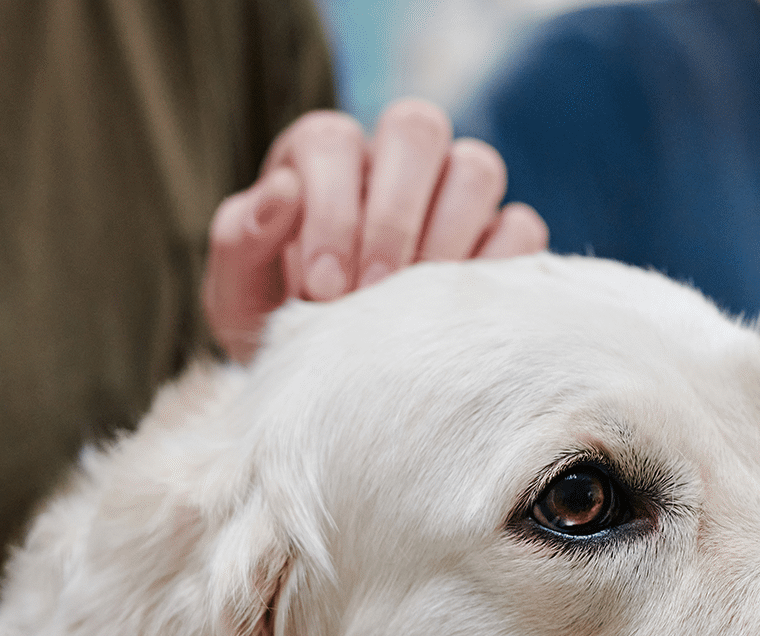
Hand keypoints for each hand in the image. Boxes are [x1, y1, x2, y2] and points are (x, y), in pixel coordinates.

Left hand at [202, 99, 548, 362]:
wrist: (328, 383)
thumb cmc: (280, 326)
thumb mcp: (240, 294)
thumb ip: (241, 239)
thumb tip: (281, 192)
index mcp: (323, 158)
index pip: (332, 141)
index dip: (330, 209)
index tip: (320, 287)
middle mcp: (392, 163)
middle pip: (416, 128)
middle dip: (392, 214)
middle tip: (369, 292)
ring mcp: (452, 196)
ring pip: (477, 168)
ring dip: (447, 234)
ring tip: (413, 304)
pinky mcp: (499, 241)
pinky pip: (520, 228)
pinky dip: (496, 265)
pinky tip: (455, 314)